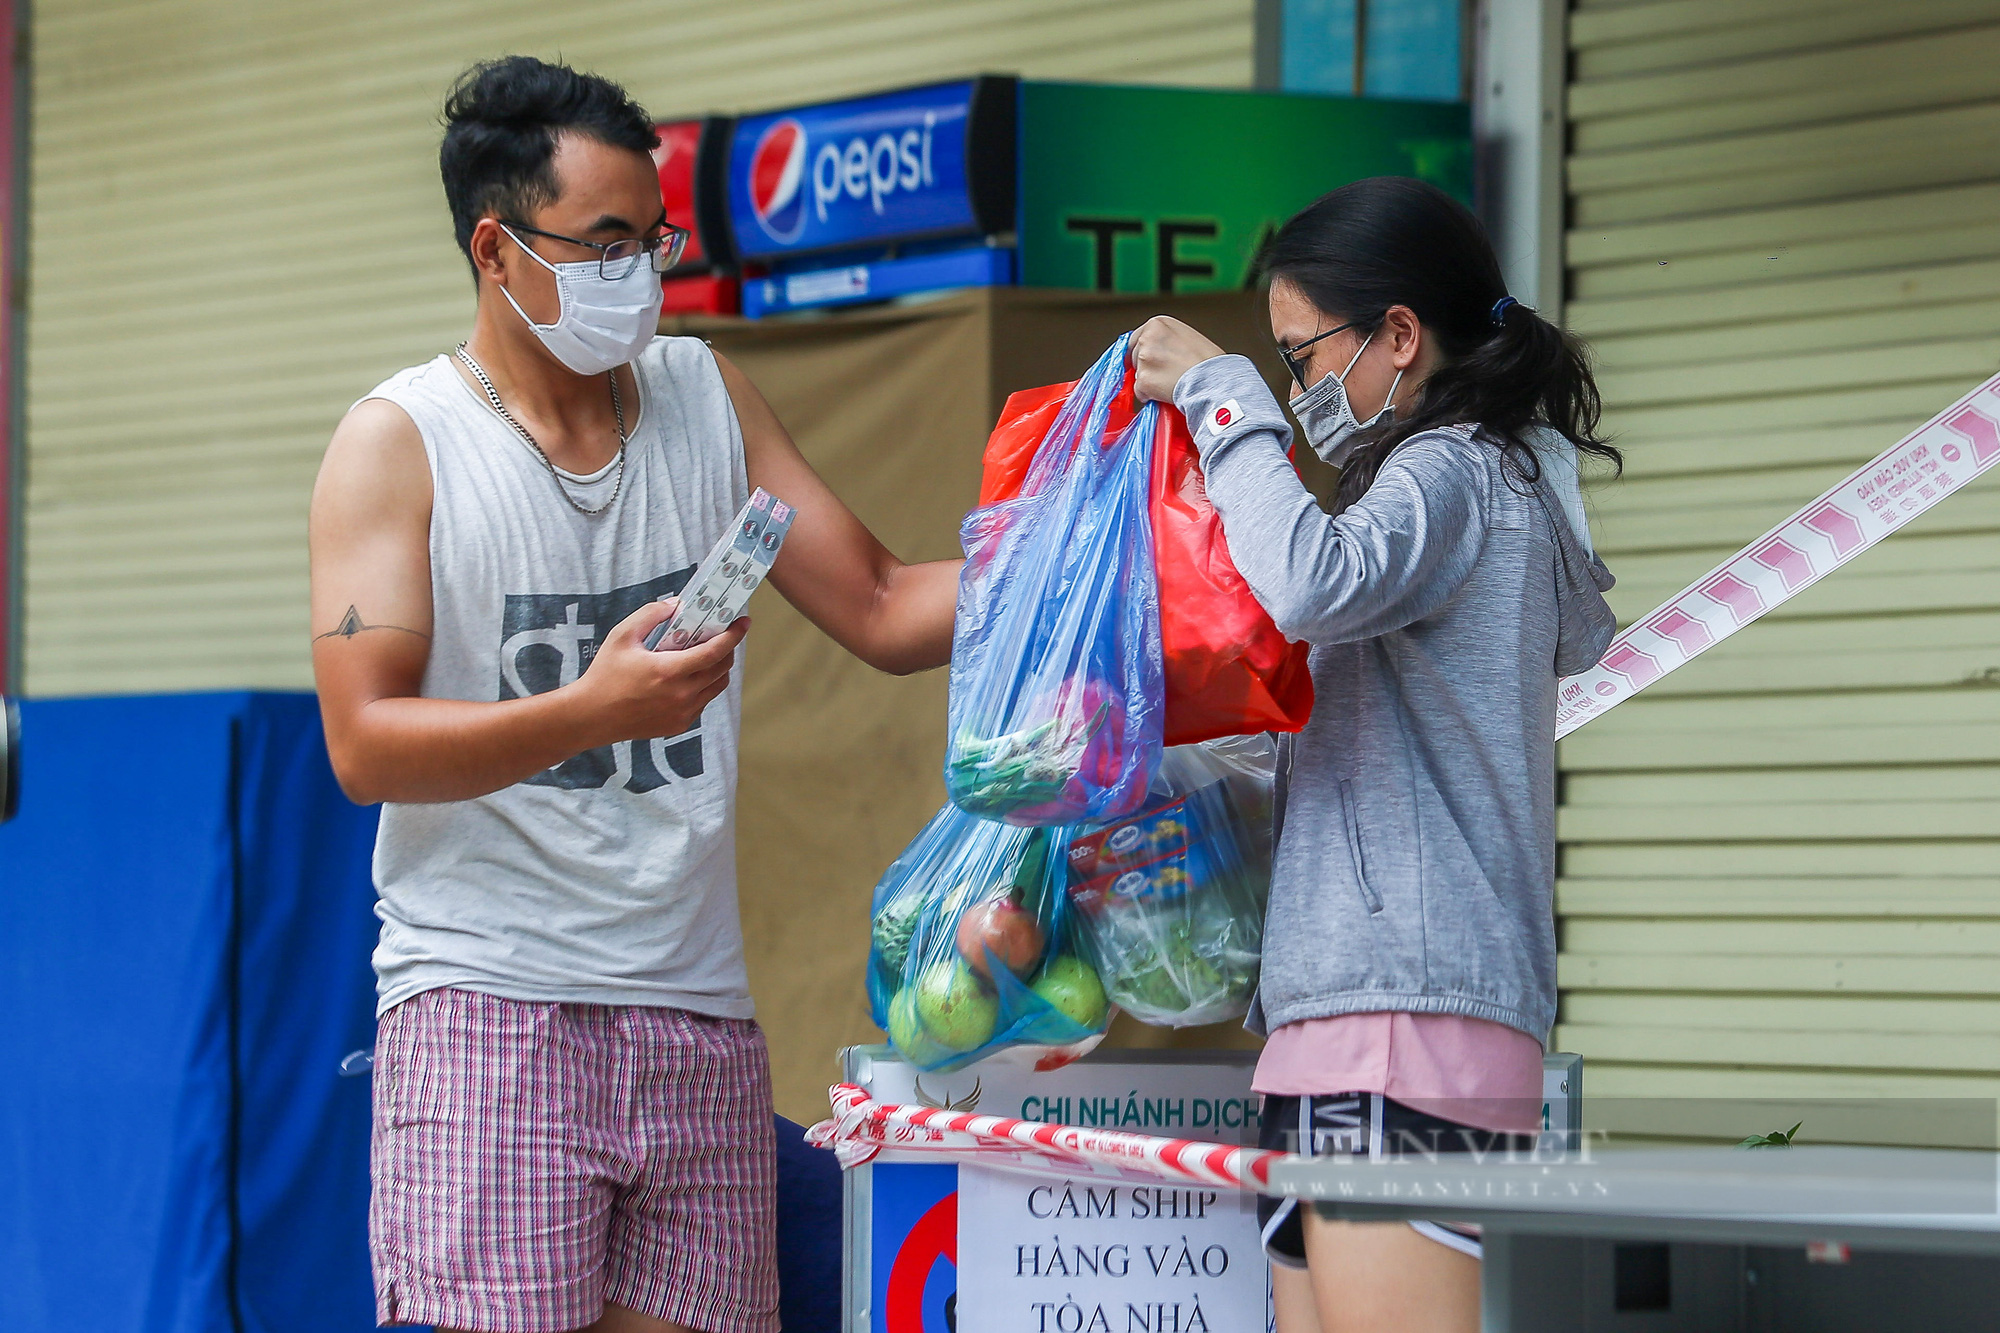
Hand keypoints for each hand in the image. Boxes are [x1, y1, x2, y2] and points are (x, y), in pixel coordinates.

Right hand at [567, 598, 747, 747]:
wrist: (590, 716)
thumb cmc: (604, 674)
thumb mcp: (622, 636)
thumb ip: (650, 615)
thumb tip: (677, 604)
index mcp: (669, 672)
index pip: (714, 652)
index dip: (733, 636)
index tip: (744, 622)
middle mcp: (681, 696)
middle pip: (722, 668)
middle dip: (727, 649)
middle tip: (722, 635)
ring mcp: (683, 714)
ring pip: (716, 687)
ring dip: (718, 668)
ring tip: (706, 654)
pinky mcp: (679, 725)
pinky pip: (703, 702)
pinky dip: (704, 687)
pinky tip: (689, 676)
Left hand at [1130, 315, 1225, 403]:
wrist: (1214, 380)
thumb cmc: (1208, 361)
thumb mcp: (1185, 336)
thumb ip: (1164, 339)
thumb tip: (1152, 351)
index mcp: (1157, 323)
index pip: (1136, 338)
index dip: (1140, 352)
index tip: (1144, 360)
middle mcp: (1147, 337)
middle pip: (1134, 356)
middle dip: (1146, 367)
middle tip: (1167, 373)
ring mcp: (1144, 359)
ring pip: (1138, 375)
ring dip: (1150, 382)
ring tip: (1172, 382)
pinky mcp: (1143, 380)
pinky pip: (1140, 392)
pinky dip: (1150, 396)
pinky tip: (1168, 392)